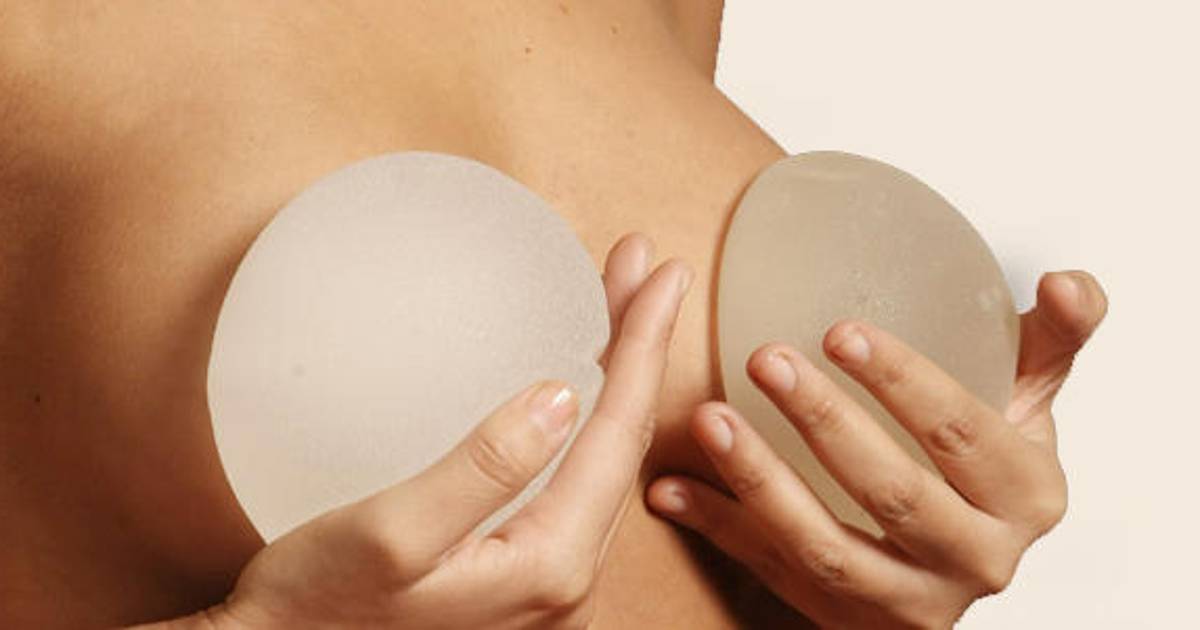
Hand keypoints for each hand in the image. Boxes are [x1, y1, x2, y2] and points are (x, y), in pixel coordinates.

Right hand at [146, 234, 690, 629]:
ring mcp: (549, 583)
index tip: (662, 275)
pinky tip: (578, 383)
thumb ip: (484, 469)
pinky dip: (586, 418)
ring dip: (617, 378)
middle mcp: (567, 582)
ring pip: (604, 459)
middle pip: (623, 442)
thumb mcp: (392, 533)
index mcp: (551, 565)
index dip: (643, 346)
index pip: (618, 435)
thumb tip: (562, 396)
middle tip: (646, 271)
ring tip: (620, 306)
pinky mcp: (522, 574)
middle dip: (639, 349)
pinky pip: (575, 480)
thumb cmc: (320, 605)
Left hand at [646, 270, 1107, 628]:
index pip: (963, 433)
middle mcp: (979, 559)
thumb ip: (1052, 338)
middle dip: (826, 423)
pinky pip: (777, 577)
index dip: (903, 381)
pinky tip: (671, 486)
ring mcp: (913, 603)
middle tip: (765, 359)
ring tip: (708, 420)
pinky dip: (721, 530)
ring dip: (762, 483)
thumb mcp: (1028, 399)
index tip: (839, 331)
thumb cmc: (985, 461)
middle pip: (895, 493)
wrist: (961, 550)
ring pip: (829, 549)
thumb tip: (1065, 281)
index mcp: (1026, 494)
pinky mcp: (852, 623)